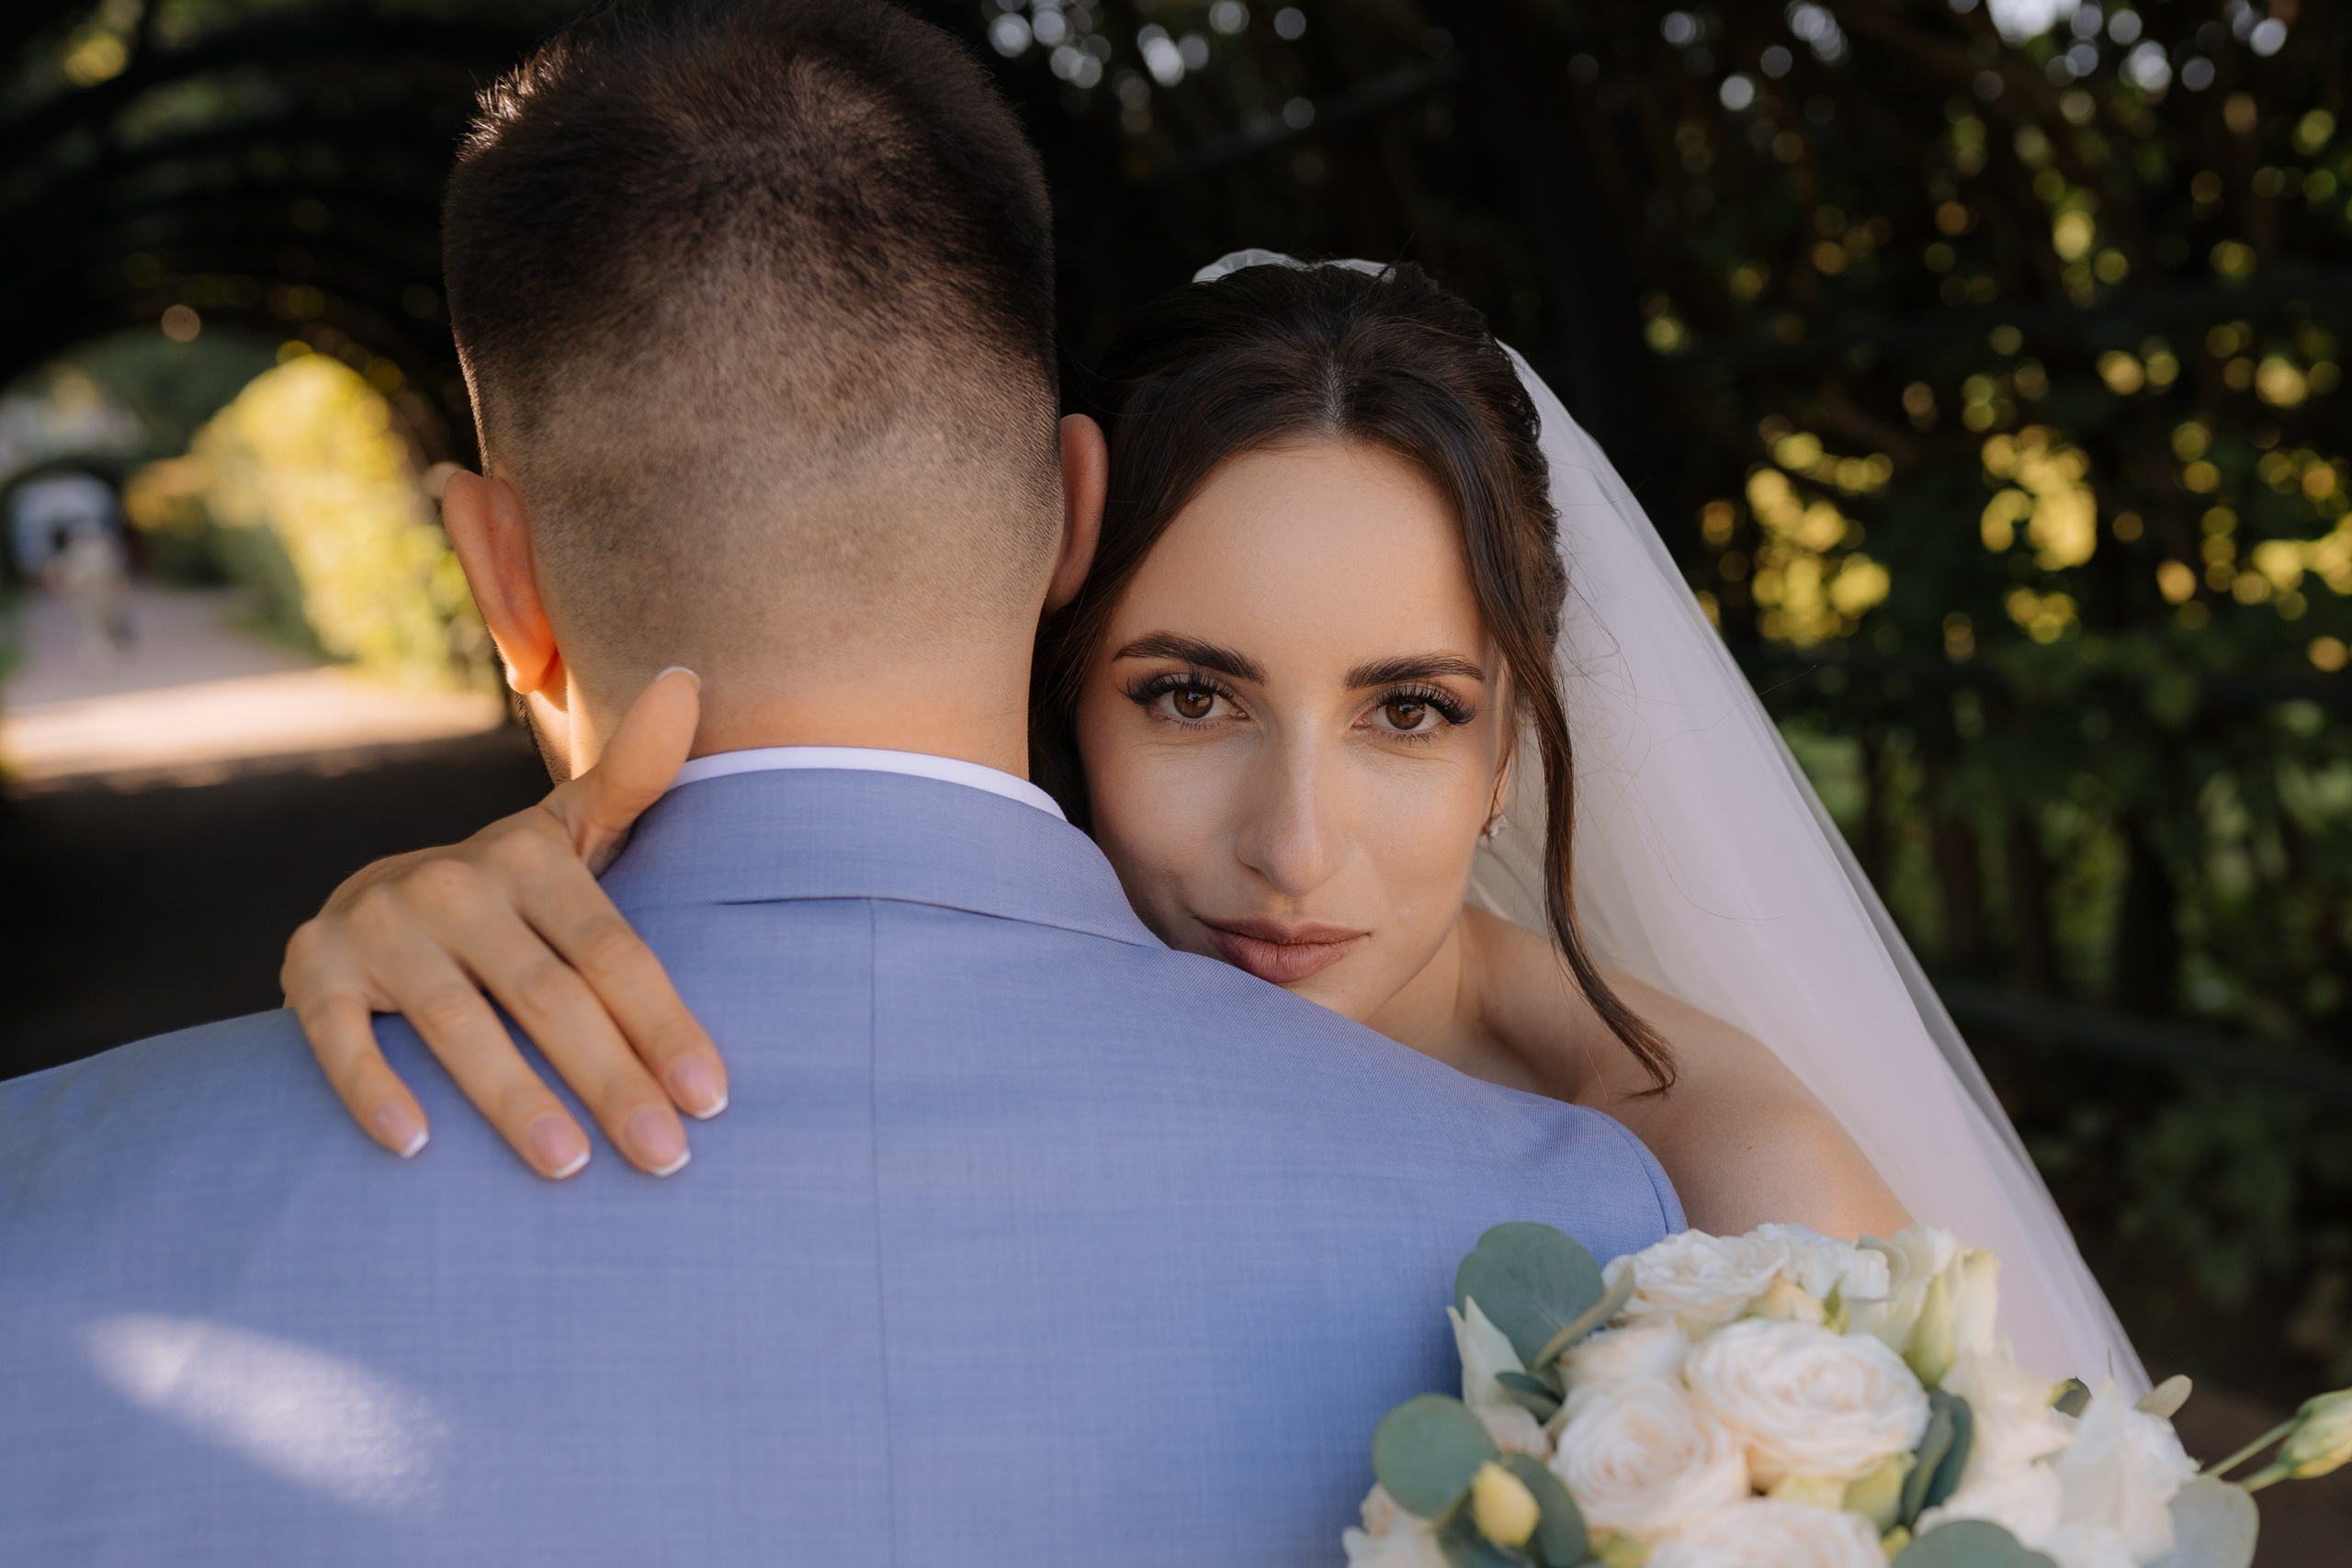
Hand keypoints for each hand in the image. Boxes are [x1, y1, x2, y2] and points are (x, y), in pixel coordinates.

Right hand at [283, 668, 725, 1177]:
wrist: (378, 902)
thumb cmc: (511, 892)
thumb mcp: (571, 831)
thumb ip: (634, 776)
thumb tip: (689, 681)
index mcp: (530, 856)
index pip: (612, 952)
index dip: (664, 1023)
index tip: (711, 1098)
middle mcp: (454, 884)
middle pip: (548, 997)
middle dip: (612, 1080)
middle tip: (664, 1159)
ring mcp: (381, 925)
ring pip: (457, 1024)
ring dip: (513, 1099)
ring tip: (569, 1166)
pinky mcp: (315, 968)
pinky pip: (341, 1036)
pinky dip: (373, 1088)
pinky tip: (414, 1146)